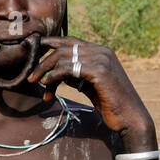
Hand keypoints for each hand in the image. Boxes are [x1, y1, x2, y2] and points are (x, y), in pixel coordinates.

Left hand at [28, 36, 155, 143]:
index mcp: (101, 51)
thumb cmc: (110, 103)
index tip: (33, 50)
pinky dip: (54, 75)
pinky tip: (47, 84)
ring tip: (36, 82)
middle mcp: (102, 51)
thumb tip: (54, 71)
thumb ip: (75, 74)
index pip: (70, 41)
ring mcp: (102, 59)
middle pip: (64, 48)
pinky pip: (69, 68)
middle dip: (43, 61)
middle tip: (30, 76)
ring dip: (45, 70)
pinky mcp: (99, 71)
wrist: (129, 118)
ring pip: (63, 57)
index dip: (50, 43)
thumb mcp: (89, 84)